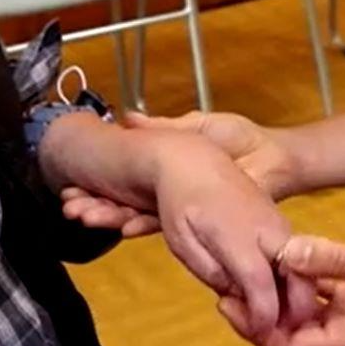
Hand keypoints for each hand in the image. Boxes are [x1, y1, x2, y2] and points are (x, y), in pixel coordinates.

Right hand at [59, 110, 300, 238]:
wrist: (275, 158)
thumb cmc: (243, 140)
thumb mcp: (200, 126)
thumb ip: (164, 127)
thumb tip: (129, 117)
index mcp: (167, 173)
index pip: (125, 183)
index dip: (99, 186)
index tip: (72, 186)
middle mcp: (170, 196)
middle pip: (125, 203)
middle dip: (96, 205)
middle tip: (70, 205)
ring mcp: (184, 212)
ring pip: (139, 217)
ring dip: (110, 218)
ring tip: (83, 215)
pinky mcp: (201, 225)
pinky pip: (167, 228)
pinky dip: (143, 226)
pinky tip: (122, 226)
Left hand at [136, 129, 319, 333]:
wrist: (194, 157)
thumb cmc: (182, 199)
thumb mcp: (182, 241)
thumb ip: (210, 271)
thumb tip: (235, 293)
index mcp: (237, 234)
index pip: (260, 283)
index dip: (264, 314)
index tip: (261, 332)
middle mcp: (265, 228)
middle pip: (297, 275)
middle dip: (295, 309)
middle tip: (274, 326)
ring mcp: (277, 222)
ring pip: (301, 266)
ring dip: (294, 294)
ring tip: (268, 310)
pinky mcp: (279, 221)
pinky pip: (294, 255)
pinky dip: (290, 278)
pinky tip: (268, 288)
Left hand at [219, 233, 344, 345]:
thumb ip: (332, 259)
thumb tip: (286, 252)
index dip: (254, 327)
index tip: (228, 299)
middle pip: (289, 333)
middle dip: (259, 311)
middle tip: (227, 280)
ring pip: (303, 313)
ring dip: (278, 294)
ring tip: (248, 267)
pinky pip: (322, 296)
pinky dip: (302, 281)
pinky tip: (285, 257)